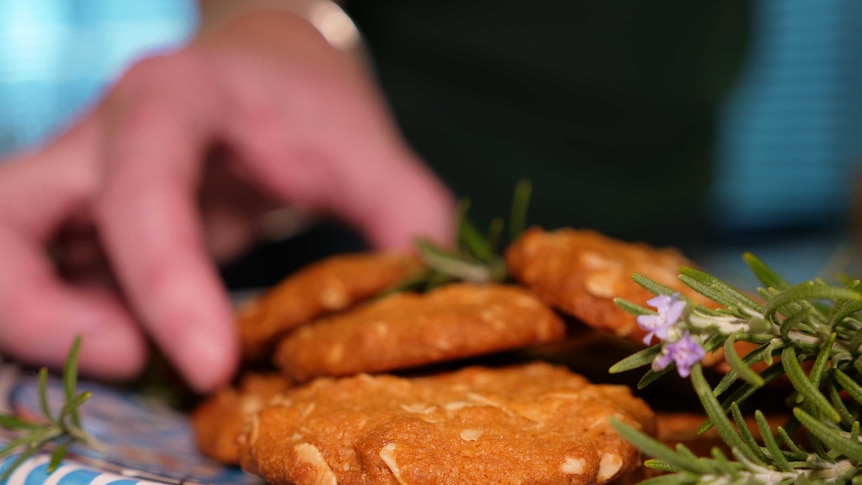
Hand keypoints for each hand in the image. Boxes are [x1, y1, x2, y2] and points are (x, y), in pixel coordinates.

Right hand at [0, 11, 454, 391]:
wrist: (263, 65)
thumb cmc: (308, 100)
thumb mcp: (366, 147)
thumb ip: (405, 214)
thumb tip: (419, 304)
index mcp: (172, 100)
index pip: (140, 188)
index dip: (166, 283)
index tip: (213, 364)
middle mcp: (101, 134)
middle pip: (6, 219)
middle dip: (42, 309)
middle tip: (135, 361)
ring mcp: (79, 178)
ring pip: (5, 254)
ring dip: (49, 324)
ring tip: (139, 357)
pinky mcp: (82, 219)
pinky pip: (43, 279)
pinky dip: (73, 324)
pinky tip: (140, 342)